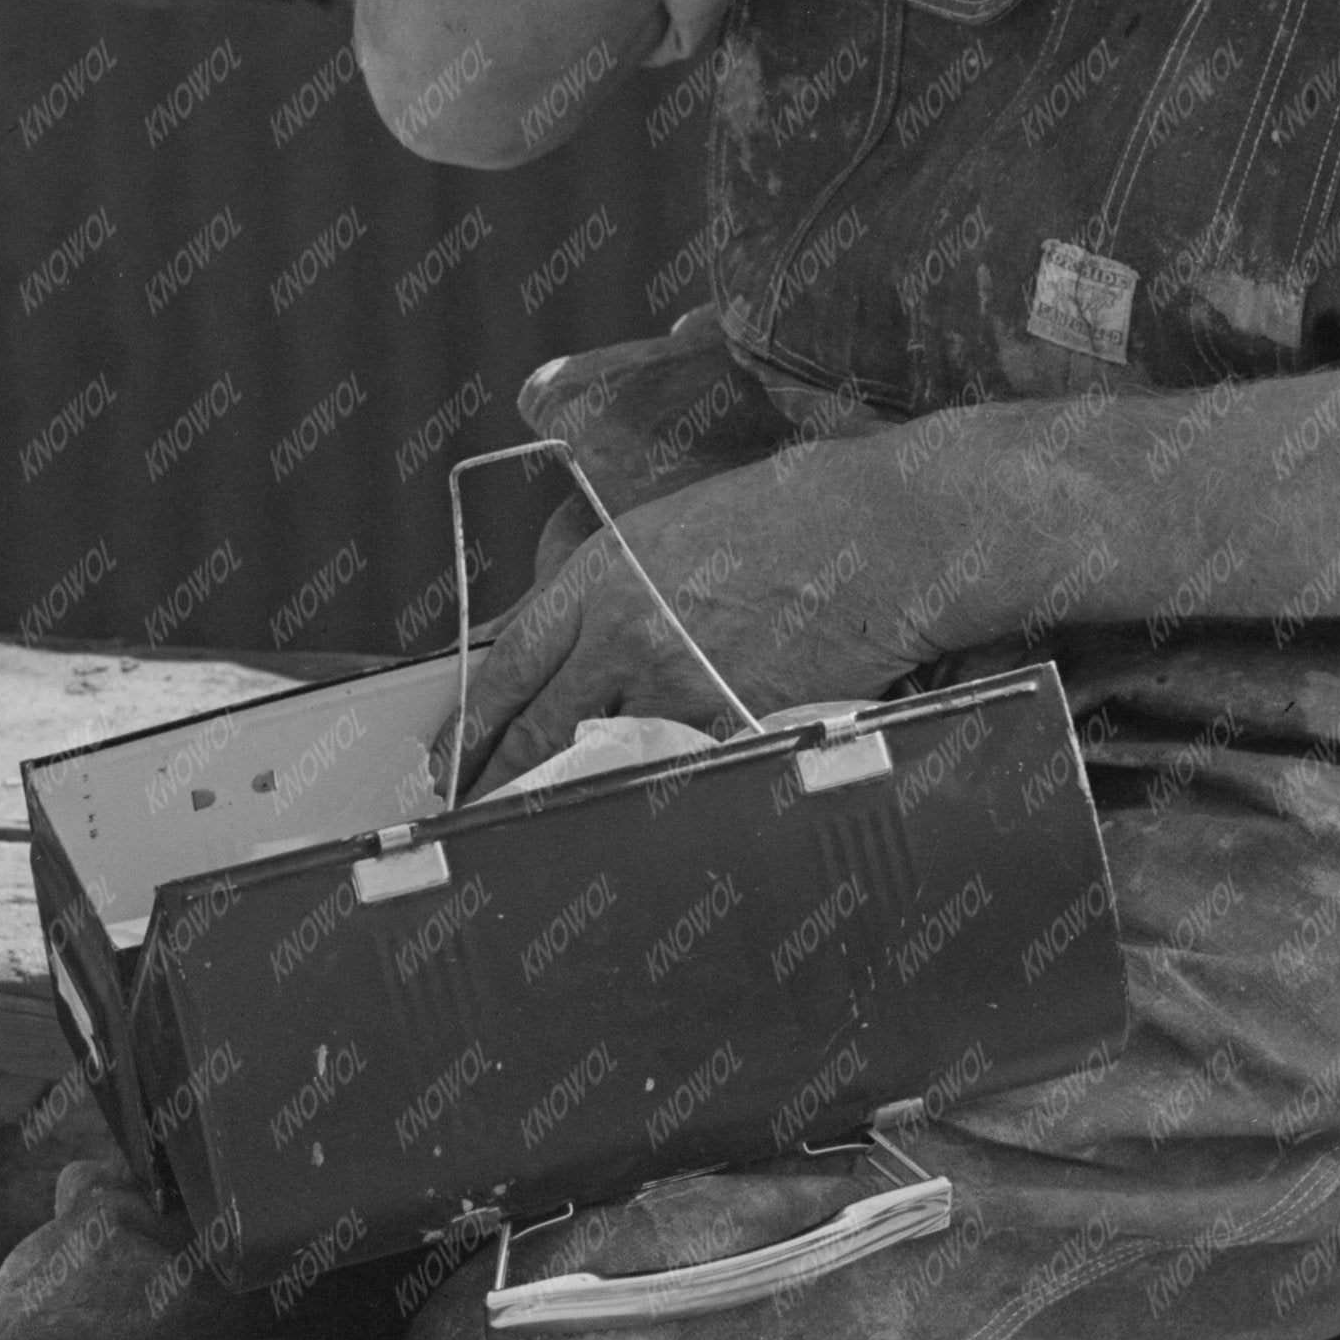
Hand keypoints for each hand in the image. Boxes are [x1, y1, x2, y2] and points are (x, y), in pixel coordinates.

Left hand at [441, 446, 942, 798]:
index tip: (448, 753)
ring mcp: (680, 686)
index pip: (507, 664)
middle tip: (468, 811)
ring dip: (570, 796)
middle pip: (535, 727)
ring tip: (540, 830)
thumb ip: (620, 586)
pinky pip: (681, 773)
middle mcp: (625, 633)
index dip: (470, 722)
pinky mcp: (736, 725)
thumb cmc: (800, 509)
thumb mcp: (678, 525)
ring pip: (599, 761)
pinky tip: (646, 814)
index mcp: (603, 574)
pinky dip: (660, 795)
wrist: (891, 531)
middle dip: (495, 777)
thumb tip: (583, 641)